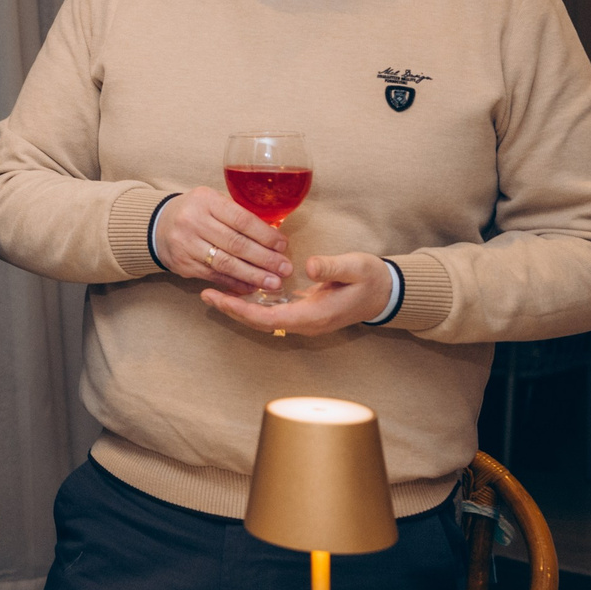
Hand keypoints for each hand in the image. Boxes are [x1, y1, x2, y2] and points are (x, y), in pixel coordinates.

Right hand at [154, 186, 290, 295]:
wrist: (158, 225)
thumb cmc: (196, 212)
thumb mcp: (213, 202)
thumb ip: (238, 215)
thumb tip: (273, 236)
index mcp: (205, 200)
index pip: (242, 219)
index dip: (265, 235)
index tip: (283, 245)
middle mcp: (193, 221)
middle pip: (236, 244)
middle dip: (264, 259)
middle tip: (284, 269)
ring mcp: (186, 244)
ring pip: (226, 263)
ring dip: (253, 275)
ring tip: (273, 282)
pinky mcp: (183, 265)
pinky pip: (214, 276)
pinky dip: (235, 284)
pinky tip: (251, 287)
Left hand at [204, 251, 391, 336]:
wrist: (385, 293)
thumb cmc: (370, 278)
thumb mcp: (355, 267)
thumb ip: (333, 267)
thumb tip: (309, 265)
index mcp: (313, 316)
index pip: (267, 318)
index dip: (240, 309)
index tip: (218, 297)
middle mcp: (304, 324)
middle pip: (259, 322)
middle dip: (232, 310)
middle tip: (205, 294)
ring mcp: (303, 320)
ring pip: (263, 319)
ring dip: (239, 308)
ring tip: (212, 292)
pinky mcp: (303, 313)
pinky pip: (271, 313)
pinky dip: (252, 304)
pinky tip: (238, 291)